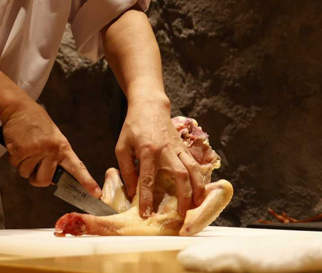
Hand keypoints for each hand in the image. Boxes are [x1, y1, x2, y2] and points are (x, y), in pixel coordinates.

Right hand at [0, 101, 100, 196]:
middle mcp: (50, 150)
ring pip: (27, 174)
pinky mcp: (19, 151)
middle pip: (44, 180)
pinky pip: (16, 166)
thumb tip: (52, 179)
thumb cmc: (37, 123)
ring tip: (26, 149)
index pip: (77, 167)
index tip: (96, 193)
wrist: (18, 108)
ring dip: (24, 166)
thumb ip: (55, 156)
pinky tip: (18, 146)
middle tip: (34, 165)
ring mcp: (35, 150)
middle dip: (37, 178)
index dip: (87, 181)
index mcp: (62, 147)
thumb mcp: (53, 137)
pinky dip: (15, 160)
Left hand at [115, 99, 206, 217]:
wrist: (150, 106)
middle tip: (182, 214)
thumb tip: (133, 191)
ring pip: (193, 169)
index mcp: (147, 151)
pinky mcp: (183, 146)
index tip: (146, 214)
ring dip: (197, 188)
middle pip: (180, 175)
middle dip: (183, 196)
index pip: (148, 179)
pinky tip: (200, 189)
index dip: (147, 199)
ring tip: (198, 204)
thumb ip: (127, 170)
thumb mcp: (122, 146)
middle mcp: (165, 150)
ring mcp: (177, 148)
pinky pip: (194, 163)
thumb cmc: (133, 127)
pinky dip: (199, 177)